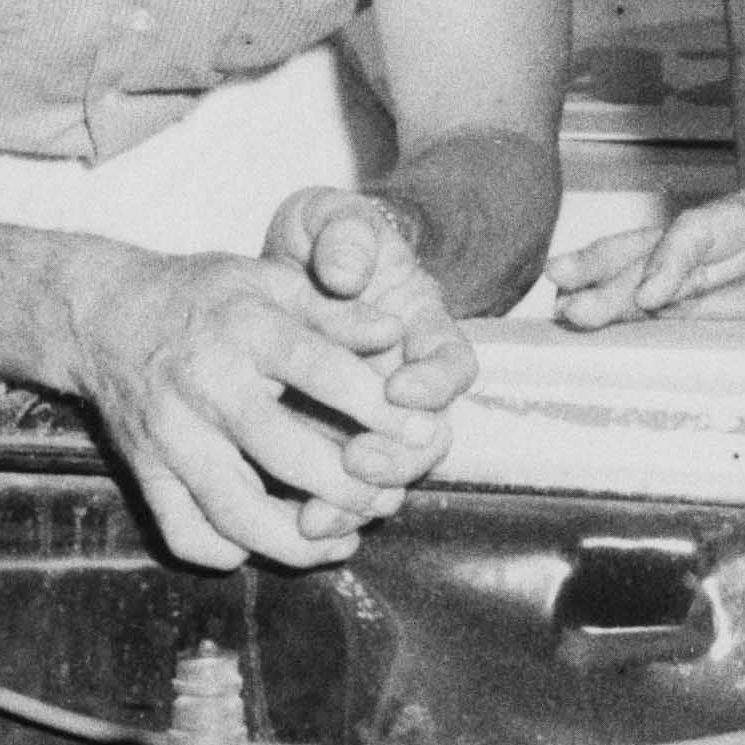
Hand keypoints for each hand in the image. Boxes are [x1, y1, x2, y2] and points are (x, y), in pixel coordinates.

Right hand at [62, 246, 460, 573]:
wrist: (105, 317)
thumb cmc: (208, 297)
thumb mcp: (272, 281)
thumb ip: (337, 310)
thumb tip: (396, 331)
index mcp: (244, 330)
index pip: (320, 370)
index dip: (376, 405)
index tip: (420, 430)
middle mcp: (204, 387)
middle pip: (285, 453)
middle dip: (349, 485)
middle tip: (390, 496)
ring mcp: (170, 438)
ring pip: (237, 512)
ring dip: (299, 539)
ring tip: (344, 537)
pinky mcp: (145, 473)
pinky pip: (187, 534)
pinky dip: (232, 552)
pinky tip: (275, 543)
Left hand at [261, 186, 481, 523]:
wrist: (291, 270)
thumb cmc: (326, 239)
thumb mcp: (334, 218)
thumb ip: (346, 235)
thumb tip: (344, 271)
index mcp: (421, 329)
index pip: (453, 363)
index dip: (434, 382)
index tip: (399, 388)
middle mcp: (408, 383)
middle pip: (429, 438)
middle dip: (398, 457)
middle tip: (358, 460)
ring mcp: (373, 421)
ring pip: (388, 477)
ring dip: (357, 501)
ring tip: (317, 515)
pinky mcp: (333, 446)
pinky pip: (342, 492)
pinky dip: (323, 511)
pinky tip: (293, 525)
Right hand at [550, 190, 744, 324]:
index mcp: (744, 222)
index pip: (698, 234)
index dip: (672, 261)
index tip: (651, 295)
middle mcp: (705, 241)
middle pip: (650, 252)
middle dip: (612, 279)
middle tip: (573, 309)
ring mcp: (686, 270)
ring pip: (631, 270)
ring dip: (594, 286)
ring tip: (556, 306)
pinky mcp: (678, 299)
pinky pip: (635, 300)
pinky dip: (604, 306)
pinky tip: (566, 315)